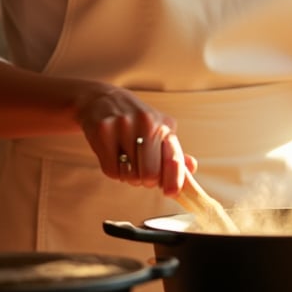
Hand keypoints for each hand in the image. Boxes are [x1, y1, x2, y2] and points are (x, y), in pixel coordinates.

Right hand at [76, 81, 196, 193]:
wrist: (101, 99)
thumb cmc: (135, 121)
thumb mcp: (158, 131)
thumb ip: (174, 153)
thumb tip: (191, 167)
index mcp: (164, 126)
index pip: (173, 158)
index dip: (174, 179)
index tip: (170, 192)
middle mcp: (147, 123)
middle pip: (151, 174)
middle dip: (146, 179)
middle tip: (140, 169)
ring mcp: (124, 125)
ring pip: (131, 175)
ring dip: (129, 176)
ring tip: (126, 159)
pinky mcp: (103, 131)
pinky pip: (111, 170)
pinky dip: (113, 170)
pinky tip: (113, 155)